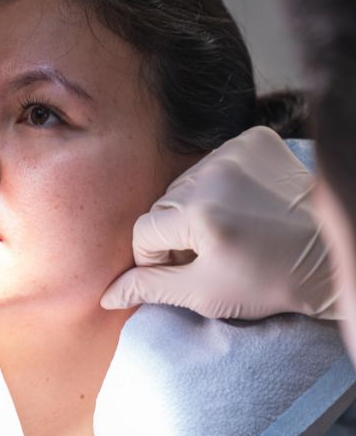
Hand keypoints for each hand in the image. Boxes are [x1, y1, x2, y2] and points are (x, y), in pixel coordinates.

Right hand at [102, 126, 338, 319]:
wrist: (326, 255)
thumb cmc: (269, 281)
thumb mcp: (203, 293)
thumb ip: (150, 288)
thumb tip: (108, 295)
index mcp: (196, 213)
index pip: (143, 233)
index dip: (155, 260)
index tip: (183, 271)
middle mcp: (211, 173)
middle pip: (162, 206)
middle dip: (174, 235)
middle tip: (205, 256)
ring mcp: (235, 151)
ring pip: (184, 184)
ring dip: (193, 208)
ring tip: (224, 231)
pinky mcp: (254, 140)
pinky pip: (212, 161)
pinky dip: (218, 183)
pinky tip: (239, 205)